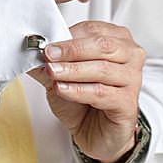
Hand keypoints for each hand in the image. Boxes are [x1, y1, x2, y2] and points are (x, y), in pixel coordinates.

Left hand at [24, 20, 144, 162]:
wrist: (96, 132)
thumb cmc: (85, 101)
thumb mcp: (61, 77)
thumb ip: (50, 63)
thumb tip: (31, 53)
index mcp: (118, 41)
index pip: (95, 30)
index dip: (69, 35)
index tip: (47, 43)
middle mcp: (130, 57)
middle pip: (103, 46)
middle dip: (72, 50)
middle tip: (49, 54)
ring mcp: (132, 80)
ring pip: (103, 69)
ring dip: (73, 70)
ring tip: (52, 72)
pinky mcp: (128, 103)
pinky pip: (102, 93)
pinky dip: (79, 90)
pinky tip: (62, 89)